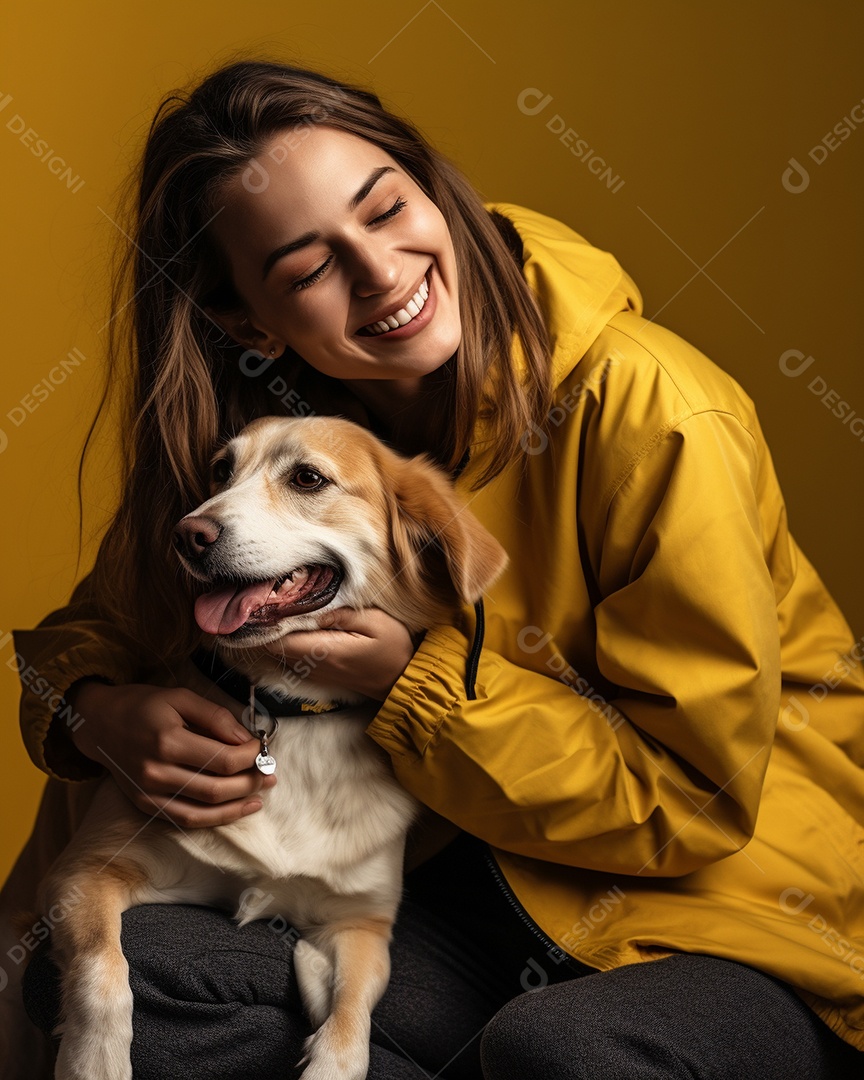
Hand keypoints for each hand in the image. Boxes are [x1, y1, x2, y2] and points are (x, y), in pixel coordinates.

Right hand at [67, 681, 275, 827]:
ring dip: (239, 805)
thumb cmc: (143, 705)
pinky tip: (238, 809)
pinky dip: (216, 819)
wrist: (99, 723)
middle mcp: (156, 772)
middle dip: (250, 781)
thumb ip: (216, 717)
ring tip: (262, 793)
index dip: (251, 756)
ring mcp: (149, 793)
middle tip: (270, 772)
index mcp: (167, 741)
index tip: (263, 748)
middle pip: (217, 788)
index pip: (222, 759)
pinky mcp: (145, 805)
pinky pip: (186, 819)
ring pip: (204, 810)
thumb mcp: (180, 697)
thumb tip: (246, 739)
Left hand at [263, 607, 417, 701]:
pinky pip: (291, 656)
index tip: (263, 600)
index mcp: (325, 651)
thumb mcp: (375, 621)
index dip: (265, 621)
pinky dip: (286, 640)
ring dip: (275, 631)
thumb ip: (341, 614)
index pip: (279, 640)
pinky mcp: (318, 672)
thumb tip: (311, 605)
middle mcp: (313, 665)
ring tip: (277, 604)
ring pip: (280, 651)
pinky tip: (292, 622)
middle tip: (267, 596)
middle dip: (266, 623)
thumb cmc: (393, 647)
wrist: (402, 678)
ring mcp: (314, 671)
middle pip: (273, 646)